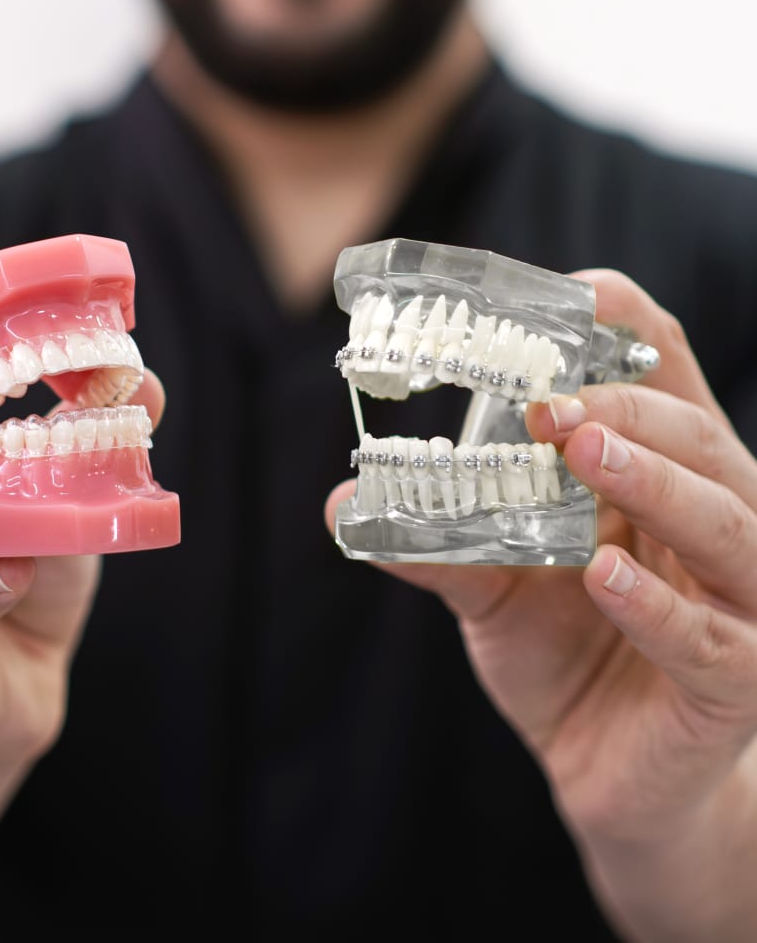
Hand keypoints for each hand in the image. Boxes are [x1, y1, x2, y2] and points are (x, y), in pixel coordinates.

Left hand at [325, 270, 756, 852]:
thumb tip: (342, 503)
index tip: (577, 293)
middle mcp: (716, 520)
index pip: (666, 378)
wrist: (605, 766)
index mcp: (661, 479)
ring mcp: (742, 600)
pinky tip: (602, 576)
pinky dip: (654, 603)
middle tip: (551, 401)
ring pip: (722, 519)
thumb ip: (434, 541)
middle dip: (625, 406)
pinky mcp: (736, 678)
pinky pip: (707, 635)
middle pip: (694, 437)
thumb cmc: (563, 649)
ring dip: (652, 478)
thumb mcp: (492, 582)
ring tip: (584, 448)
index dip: (629, 327)